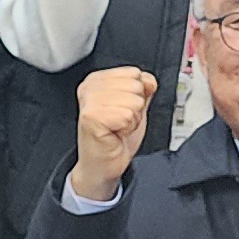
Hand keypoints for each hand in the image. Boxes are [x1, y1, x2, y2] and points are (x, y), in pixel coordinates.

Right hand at [68, 66, 154, 202]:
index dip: (137, 95)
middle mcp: (90, 86)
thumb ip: (143, 89)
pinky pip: (127, 115)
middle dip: (135, 108)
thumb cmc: (115, 139)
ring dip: (132, 119)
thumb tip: (149, 80)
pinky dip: (127, 128)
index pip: (134, 73)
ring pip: (133, 101)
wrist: (103, 165)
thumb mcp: (134, 107)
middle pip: (135, 85)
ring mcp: (89, 100)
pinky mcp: (92, 116)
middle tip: (120, 121)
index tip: (122, 110)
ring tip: (118, 128)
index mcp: (98, 79)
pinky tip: (115, 133)